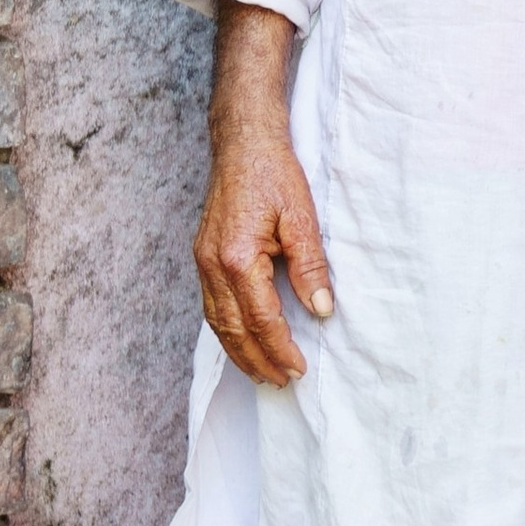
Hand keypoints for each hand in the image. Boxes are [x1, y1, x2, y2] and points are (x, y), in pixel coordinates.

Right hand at [195, 0, 332, 387]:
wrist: (242, 142)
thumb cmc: (274, 174)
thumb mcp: (302, 218)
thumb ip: (311, 266)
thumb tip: (322, 309)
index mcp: (237, 258)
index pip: (261, 319)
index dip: (280, 348)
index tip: (300, 369)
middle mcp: (212, 264)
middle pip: (233, 330)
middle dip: (257, 361)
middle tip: (282, 383)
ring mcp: (202, 261)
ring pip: (216, 322)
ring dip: (239, 352)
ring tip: (263, 373)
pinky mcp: (203, 256)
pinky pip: (211, 305)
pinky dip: (227, 330)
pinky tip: (242, 340)